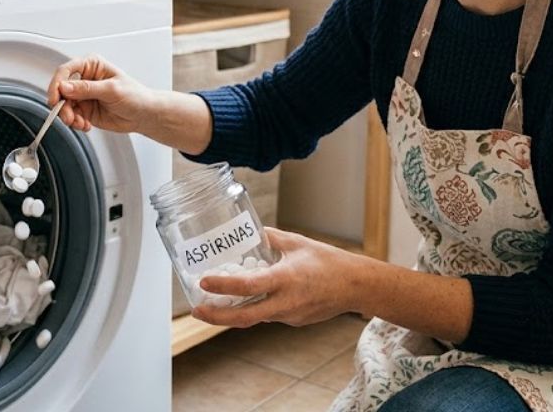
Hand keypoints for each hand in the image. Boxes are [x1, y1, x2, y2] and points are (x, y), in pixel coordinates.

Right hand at [47, 55, 156, 133]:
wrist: (144, 115)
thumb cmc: (135, 96)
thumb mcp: (111, 90)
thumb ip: (87, 88)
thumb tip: (65, 87)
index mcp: (91, 65)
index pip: (66, 70)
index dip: (57, 84)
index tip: (55, 98)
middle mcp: (84, 79)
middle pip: (61, 89)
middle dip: (62, 105)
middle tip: (69, 117)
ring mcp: (83, 95)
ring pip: (64, 105)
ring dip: (69, 116)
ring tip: (80, 123)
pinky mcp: (84, 109)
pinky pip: (71, 116)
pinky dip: (75, 123)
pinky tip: (86, 125)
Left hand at [191, 228, 365, 327]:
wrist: (356, 286)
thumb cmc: (327, 261)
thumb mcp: (296, 242)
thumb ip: (269, 238)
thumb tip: (247, 232)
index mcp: (286, 279)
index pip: (249, 286)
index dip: (224, 285)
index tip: (204, 282)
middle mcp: (286, 302)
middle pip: (244, 318)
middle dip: (216, 316)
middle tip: (196, 310)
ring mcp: (290, 315)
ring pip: (255, 318)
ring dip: (232, 313)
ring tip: (211, 303)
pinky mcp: (294, 321)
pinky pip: (269, 315)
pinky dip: (254, 309)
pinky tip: (244, 300)